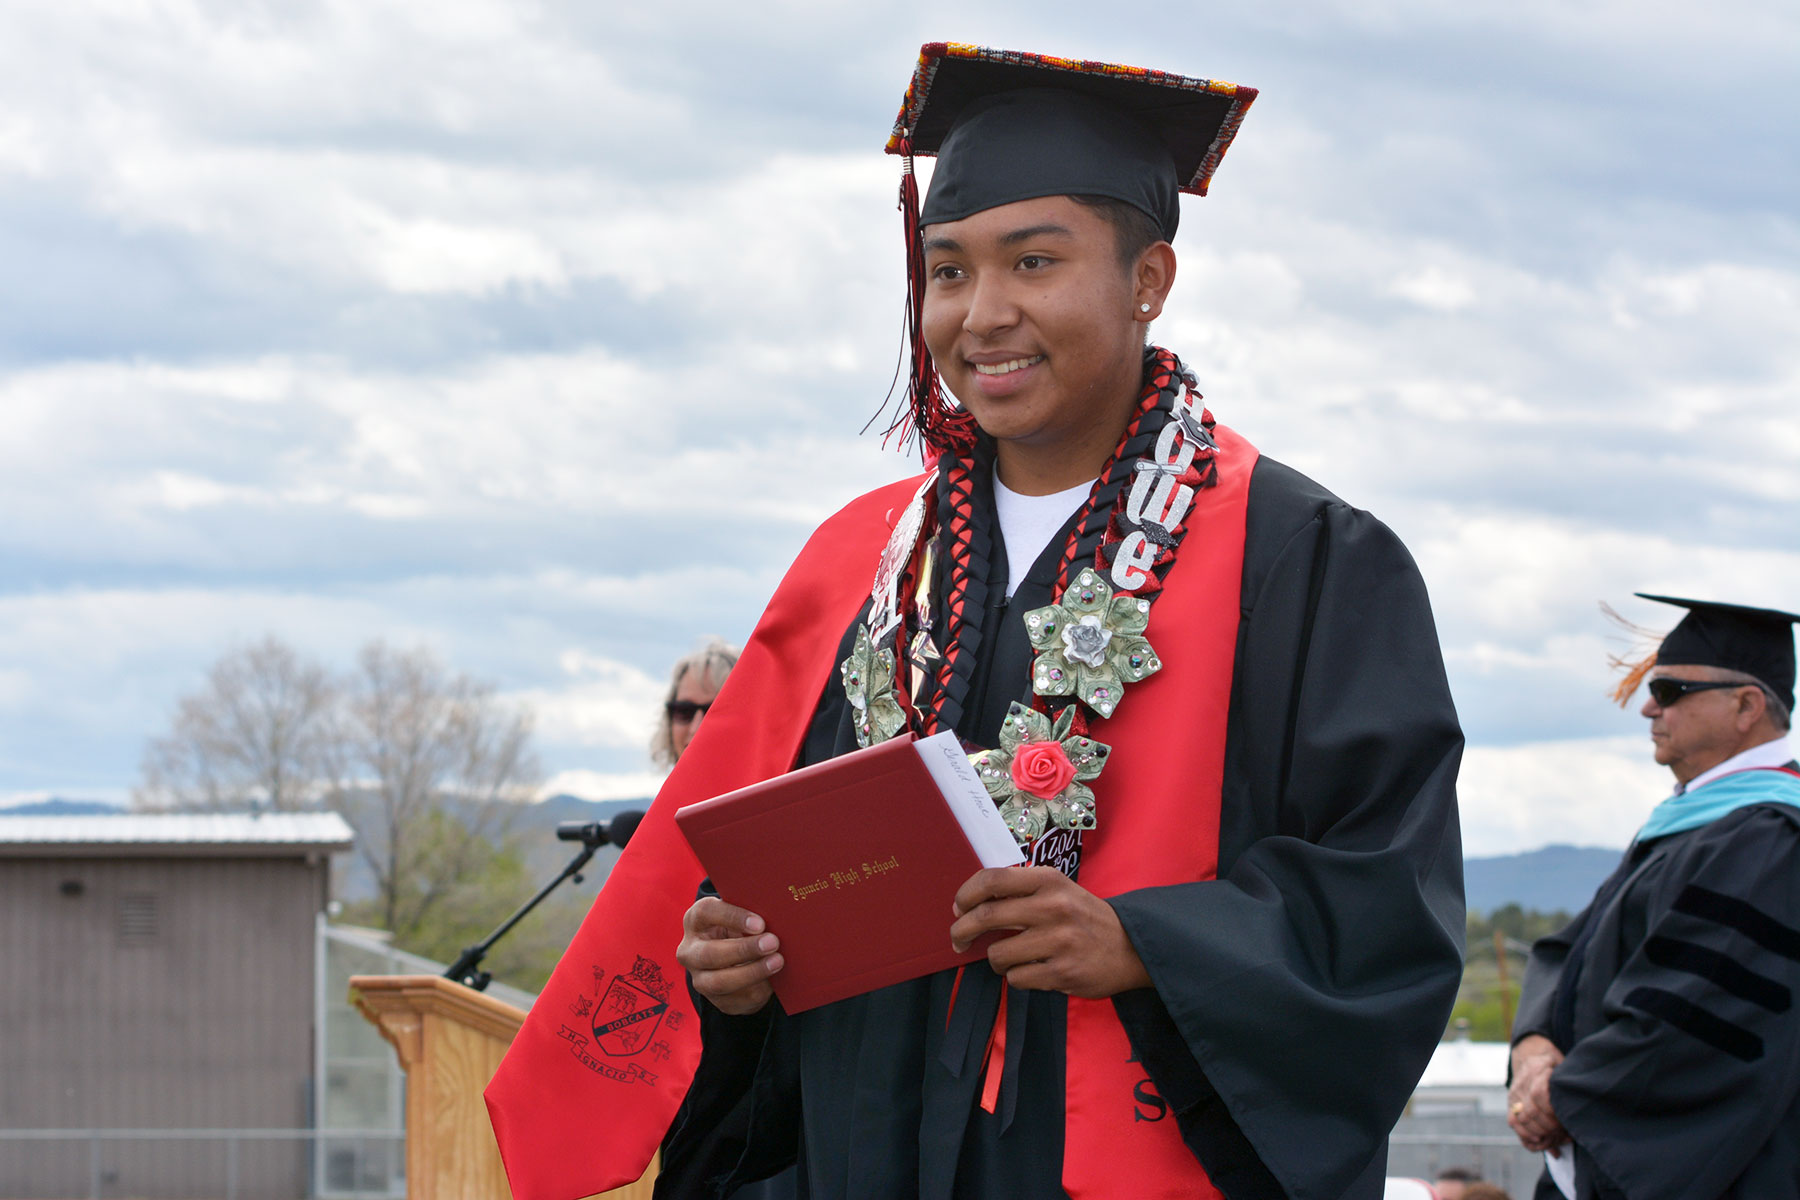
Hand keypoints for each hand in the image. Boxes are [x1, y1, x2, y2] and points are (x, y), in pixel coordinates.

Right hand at [676, 896, 781, 1014]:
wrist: (735, 957)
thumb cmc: (740, 928)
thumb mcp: (741, 917)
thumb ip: (751, 916)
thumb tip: (776, 917)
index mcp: (695, 920)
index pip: (706, 913)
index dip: (732, 917)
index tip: (760, 923)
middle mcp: (690, 950)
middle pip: (710, 953)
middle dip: (744, 949)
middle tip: (773, 943)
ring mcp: (699, 978)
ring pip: (719, 982)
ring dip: (751, 972)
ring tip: (777, 962)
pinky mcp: (714, 1000)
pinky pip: (735, 1000)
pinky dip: (756, 990)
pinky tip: (772, 982)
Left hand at [949, 866, 1151, 998]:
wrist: (1131, 947)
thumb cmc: (1083, 917)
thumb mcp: (1058, 890)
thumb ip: (1020, 891)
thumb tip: (969, 905)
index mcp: (1049, 880)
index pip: (993, 879)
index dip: (966, 894)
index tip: (958, 907)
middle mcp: (1053, 907)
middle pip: (986, 917)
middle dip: (961, 931)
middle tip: (957, 940)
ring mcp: (1058, 942)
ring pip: (997, 954)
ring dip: (995, 959)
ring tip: (1009, 957)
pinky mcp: (1062, 973)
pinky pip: (1016, 978)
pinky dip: (1016, 977)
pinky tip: (1032, 970)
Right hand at [1508, 1034, 1569, 1152]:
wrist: (1531, 1054)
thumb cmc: (1554, 1063)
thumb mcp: (1564, 1065)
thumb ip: (1570, 1081)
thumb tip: (1580, 1105)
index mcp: (1537, 1069)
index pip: (1539, 1093)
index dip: (1552, 1110)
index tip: (1565, 1119)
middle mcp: (1522, 1083)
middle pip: (1531, 1110)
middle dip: (1549, 1127)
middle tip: (1563, 1133)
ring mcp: (1515, 1094)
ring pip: (1521, 1119)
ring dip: (1540, 1133)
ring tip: (1555, 1138)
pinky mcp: (1512, 1103)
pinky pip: (1513, 1122)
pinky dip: (1526, 1135)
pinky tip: (1541, 1141)